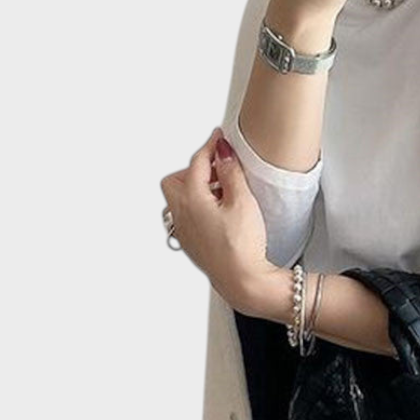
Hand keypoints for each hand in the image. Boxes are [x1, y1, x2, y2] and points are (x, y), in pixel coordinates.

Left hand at [159, 128, 278, 311]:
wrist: (243, 281)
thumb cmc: (243, 246)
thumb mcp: (242, 201)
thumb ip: (231, 172)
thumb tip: (223, 152)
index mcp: (191, 199)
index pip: (197, 162)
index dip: (210, 146)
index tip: (219, 138)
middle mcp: (181, 214)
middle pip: (176, 179)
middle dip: (195, 170)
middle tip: (219, 169)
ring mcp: (183, 231)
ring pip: (178, 198)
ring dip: (195, 189)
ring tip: (221, 192)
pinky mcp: (190, 244)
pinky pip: (185, 216)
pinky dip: (196, 207)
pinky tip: (217, 213)